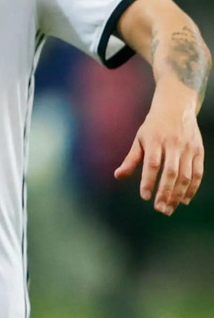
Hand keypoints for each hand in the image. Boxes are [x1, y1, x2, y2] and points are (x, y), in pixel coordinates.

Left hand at [115, 91, 203, 213]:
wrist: (176, 108)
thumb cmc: (153, 126)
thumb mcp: (139, 139)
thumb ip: (131, 159)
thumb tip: (118, 176)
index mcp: (154, 140)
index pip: (152, 164)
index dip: (148, 181)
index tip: (145, 196)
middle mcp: (173, 144)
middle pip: (170, 173)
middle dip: (165, 193)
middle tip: (160, 209)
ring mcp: (188, 148)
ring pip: (185, 175)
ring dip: (178, 194)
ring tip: (170, 207)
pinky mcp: (199, 151)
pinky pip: (197, 173)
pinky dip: (192, 188)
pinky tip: (184, 199)